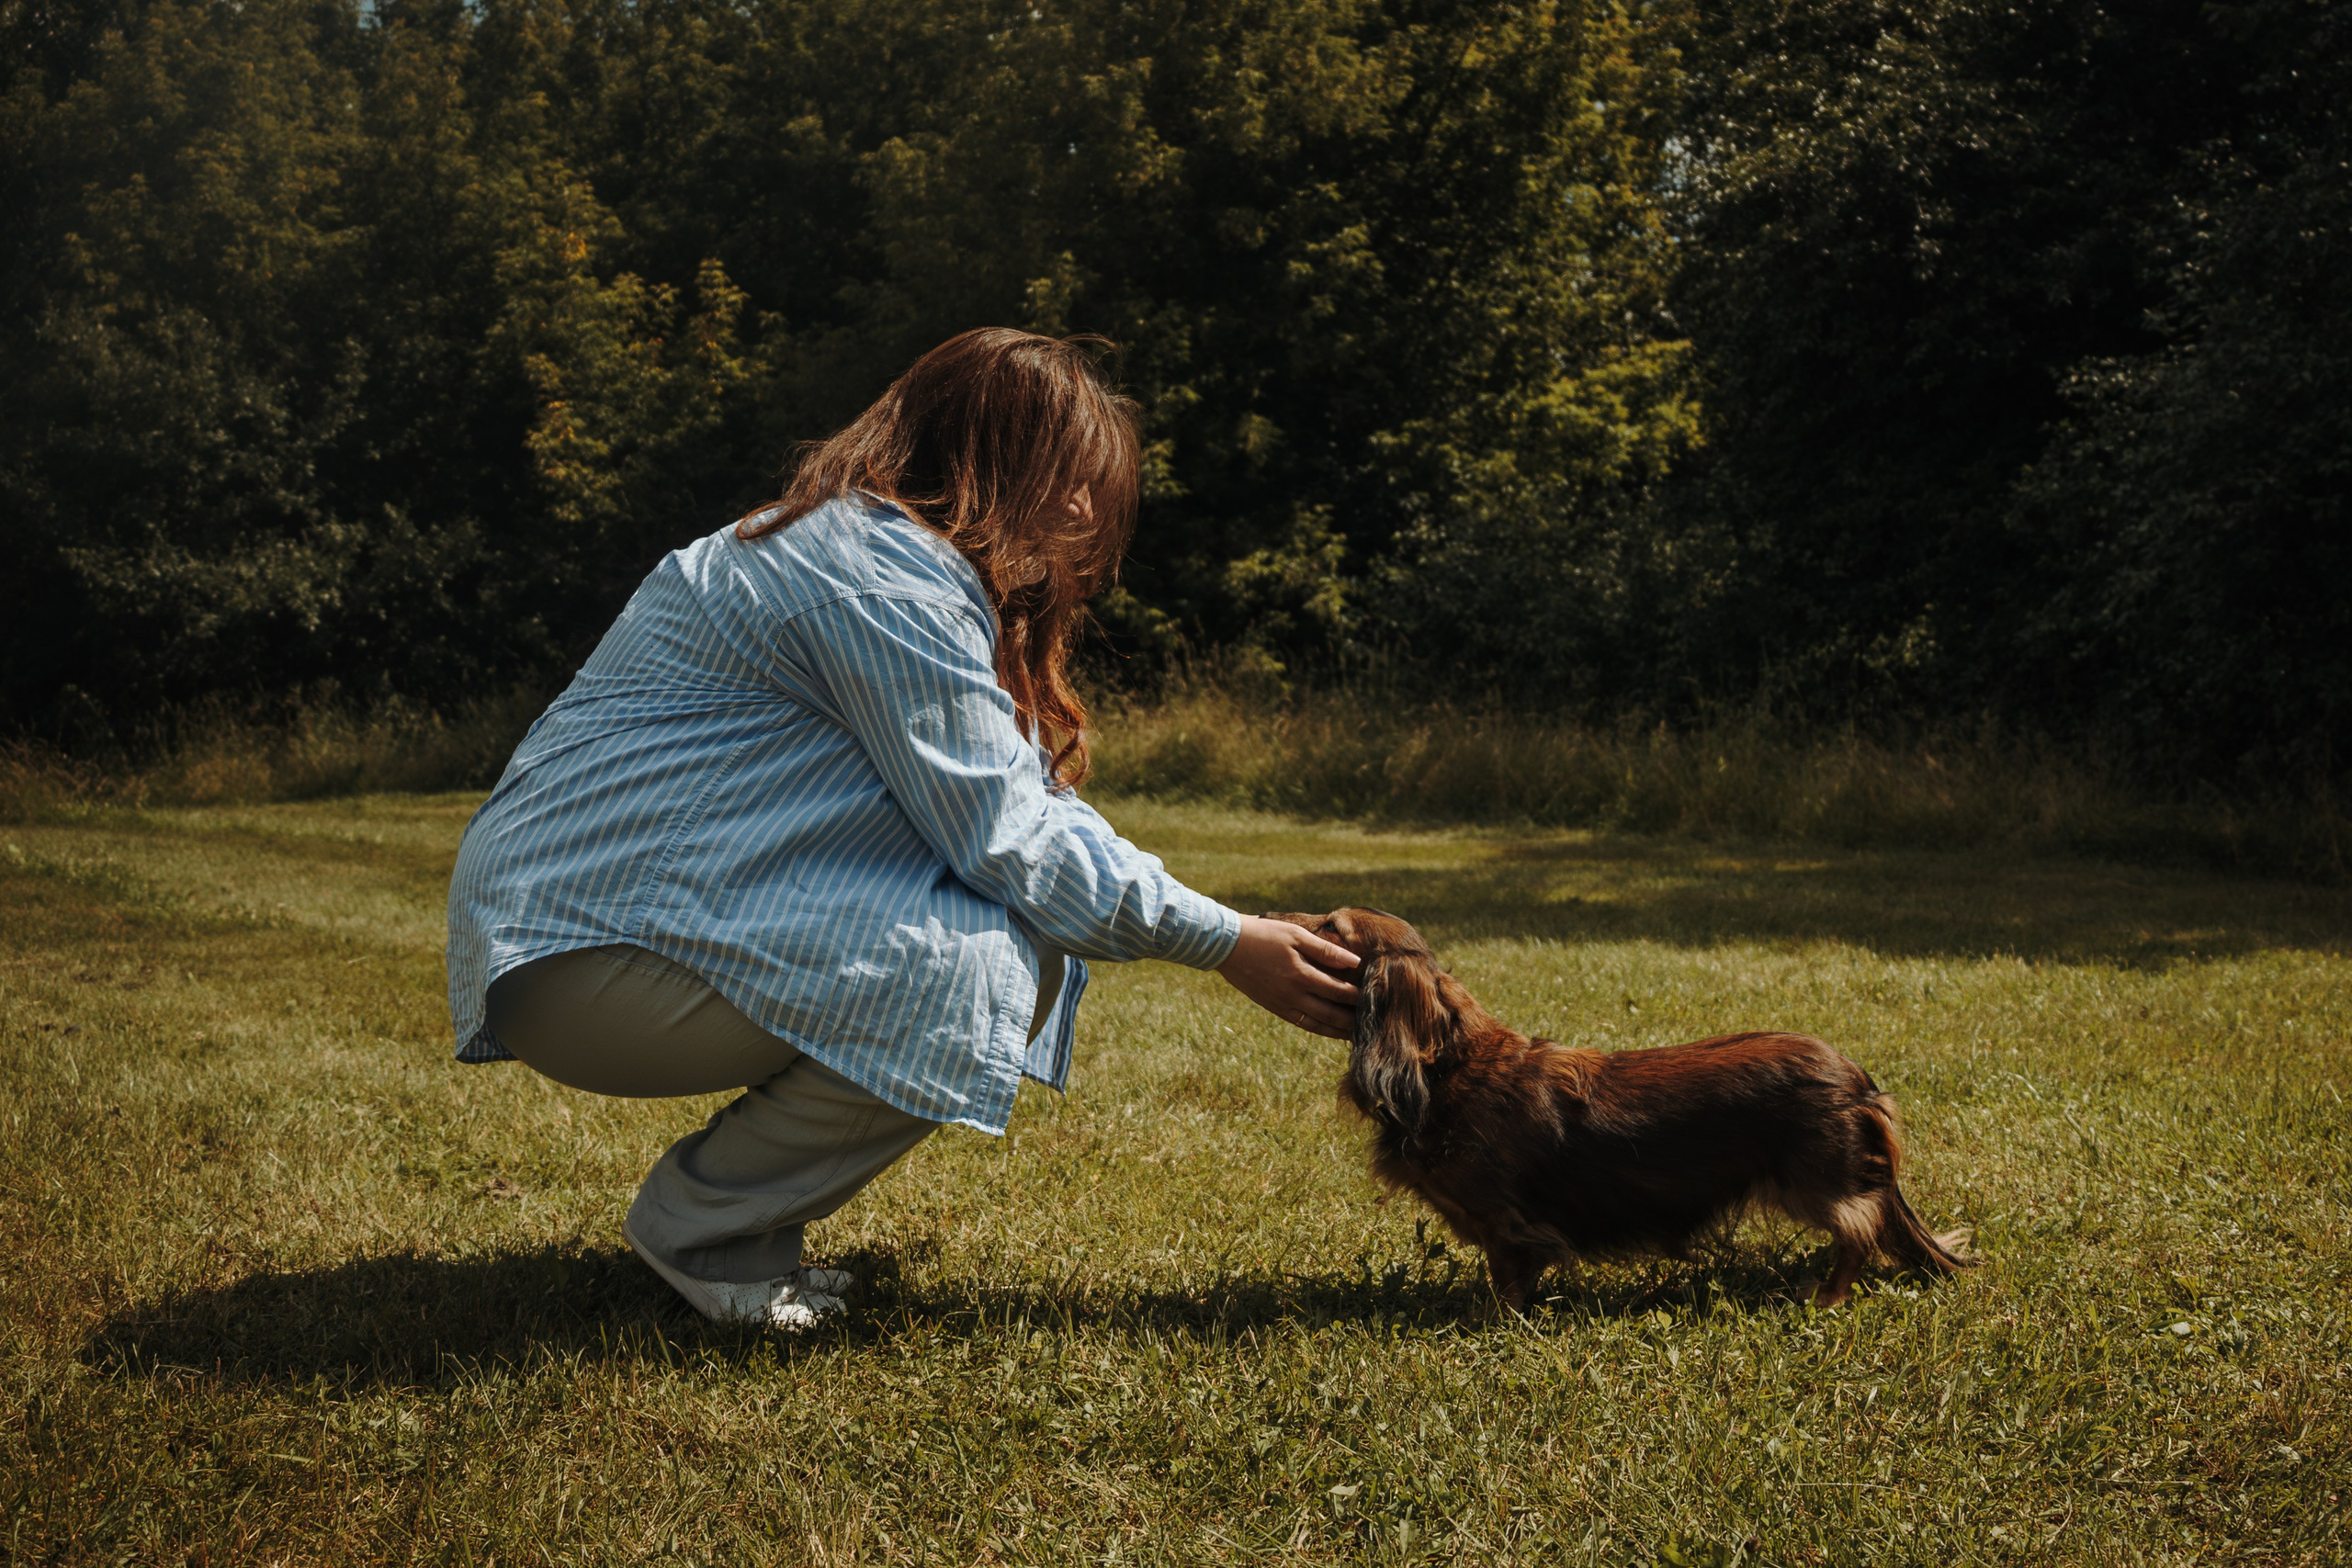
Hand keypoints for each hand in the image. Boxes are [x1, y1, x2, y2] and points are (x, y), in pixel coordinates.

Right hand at [1215, 916, 1359, 1036]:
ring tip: (1358, 1034)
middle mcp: (1293, 994)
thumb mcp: (1296, 935)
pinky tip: (1331, 1031)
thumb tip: (1354, 961)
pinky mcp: (1275, 1007)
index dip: (1359, 996)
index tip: (1376, 998)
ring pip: (1318, 1024)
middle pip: (1332, 1013)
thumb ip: (1325, 950)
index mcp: (1301, 974)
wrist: (1228, 946)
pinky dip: (1320, 1029)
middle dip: (1353, 1019)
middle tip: (1373, 1023)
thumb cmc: (1265, 935)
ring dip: (1339, 1031)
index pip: (1339, 990)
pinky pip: (1302, 1023)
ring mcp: (1283, 1004)